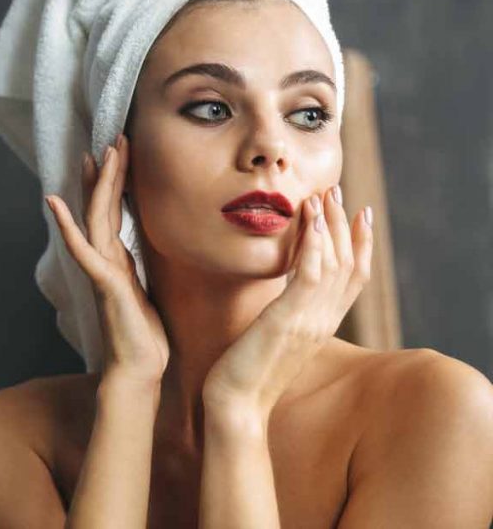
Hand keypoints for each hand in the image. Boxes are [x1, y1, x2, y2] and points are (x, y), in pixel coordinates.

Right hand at [46, 134, 168, 383]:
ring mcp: (101, 270)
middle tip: (111, 137)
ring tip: (98, 153)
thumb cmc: (144, 338)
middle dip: (108, 171)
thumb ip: (138, 270)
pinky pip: (82, 249)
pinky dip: (67, 225)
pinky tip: (54, 202)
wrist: (139, 371)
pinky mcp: (103, 283)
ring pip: (95, 218)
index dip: (116, 180)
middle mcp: (106, 260)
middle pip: (103, 206)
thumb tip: (140, 253)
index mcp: (118, 260)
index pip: (114, 211)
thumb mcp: (148, 293)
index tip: (120, 150)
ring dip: (96, 185)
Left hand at [202, 186, 373, 417]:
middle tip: (338, 190)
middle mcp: (324, 321)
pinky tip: (309, 220)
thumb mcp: (273, 337)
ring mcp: (310, 321)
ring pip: (332, 263)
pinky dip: (312, 244)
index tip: (360, 213)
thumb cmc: (246, 372)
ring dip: (329, 224)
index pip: (353, 277)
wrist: (236, 405)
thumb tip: (281, 297)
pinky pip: (309, 275)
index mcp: (322, 324)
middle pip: (348, 263)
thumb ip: (286, 314)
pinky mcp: (289, 320)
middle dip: (345, 223)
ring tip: (322, 194)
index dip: (360, 243)